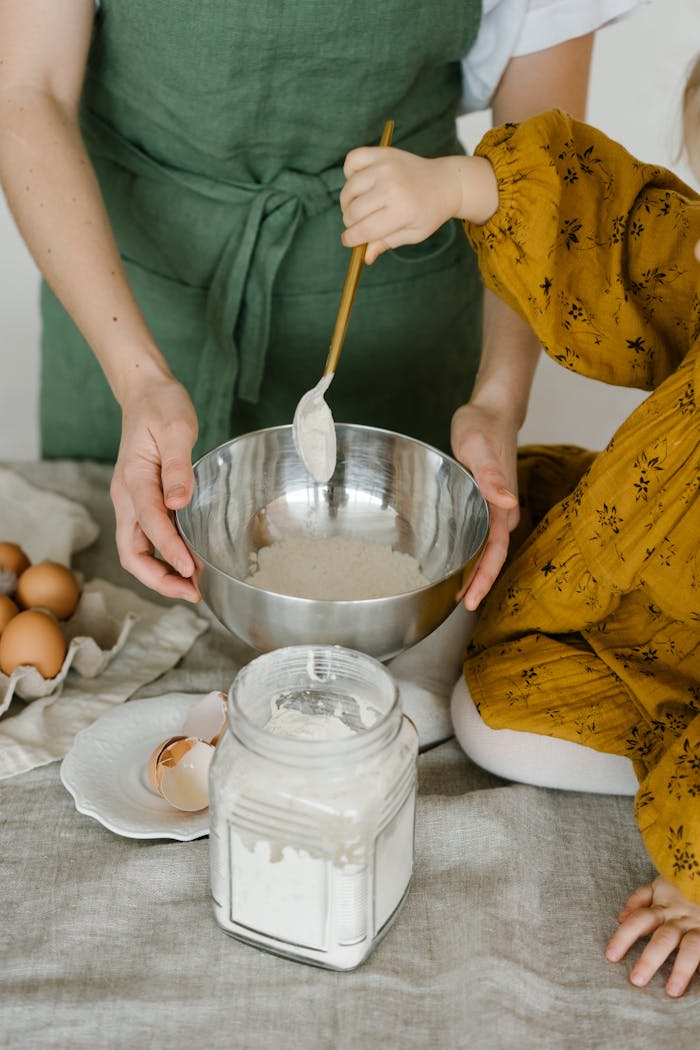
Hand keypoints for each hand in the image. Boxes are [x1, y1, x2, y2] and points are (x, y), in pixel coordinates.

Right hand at [110, 373, 200, 601]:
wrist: (145, 392)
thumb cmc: (162, 405)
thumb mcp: (176, 428)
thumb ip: (177, 467)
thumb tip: (178, 503)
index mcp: (133, 479)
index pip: (150, 525)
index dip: (170, 551)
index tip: (192, 570)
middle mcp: (126, 496)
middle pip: (132, 552)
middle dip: (158, 579)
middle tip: (192, 592)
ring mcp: (131, 501)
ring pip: (136, 550)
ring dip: (160, 573)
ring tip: (192, 586)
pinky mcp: (141, 501)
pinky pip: (146, 538)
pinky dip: (163, 557)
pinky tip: (188, 562)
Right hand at [340, 147, 461, 262]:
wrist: (446, 183)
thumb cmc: (429, 212)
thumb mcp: (413, 234)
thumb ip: (386, 243)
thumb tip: (365, 258)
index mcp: (401, 211)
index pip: (363, 230)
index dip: (351, 239)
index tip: (348, 241)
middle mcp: (391, 186)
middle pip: (352, 212)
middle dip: (350, 223)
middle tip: (359, 224)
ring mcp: (385, 167)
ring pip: (349, 189)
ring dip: (348, 202)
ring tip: (360, 206)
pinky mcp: (382, 153)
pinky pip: (352, 160)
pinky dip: (349, 173)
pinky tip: (361, 183)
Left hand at [450, 401, 519, 609]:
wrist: (491, 410)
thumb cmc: (483, 425)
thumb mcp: (479, 446)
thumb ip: (491, 476)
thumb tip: (508, 503)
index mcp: (502, 504)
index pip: (496, 550)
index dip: (484, 578)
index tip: (471, 598)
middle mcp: (501, 511)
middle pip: (492, 556)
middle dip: (478, 583)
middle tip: (460, 605)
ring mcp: (494, 508)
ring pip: (485, 548)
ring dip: (473, 571)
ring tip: (457, 593)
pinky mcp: (484, 502)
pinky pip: (478, 534)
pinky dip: (468, 551)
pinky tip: (452, 560)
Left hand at [606, 876, 699, 996]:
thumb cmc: (680, 887)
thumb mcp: (658, 886)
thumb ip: (639, 899)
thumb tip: (621, 917)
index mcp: (663, 907)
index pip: (639, 921)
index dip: (624, 937)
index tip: (611, 956)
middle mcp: (680, 919)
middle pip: (663, 939)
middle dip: (649, 960)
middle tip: (636, 980)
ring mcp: (698, 927)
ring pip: (691, 949)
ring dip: (680, 970)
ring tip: (672, 991)